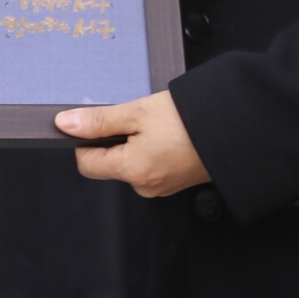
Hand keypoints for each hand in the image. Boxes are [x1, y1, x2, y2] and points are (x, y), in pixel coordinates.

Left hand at [55, 90, 210, 198]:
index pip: (87, 162)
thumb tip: (65, 124)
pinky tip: (168, 132)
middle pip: (109, 162)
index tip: (97, 120)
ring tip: (157, 123)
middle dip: (116, 138)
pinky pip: (151, 163)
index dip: (85, 139)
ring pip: (131, 162)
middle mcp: (144, 185)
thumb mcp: (137, 111)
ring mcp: (161, 186)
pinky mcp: (175, 180)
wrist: (233, 128)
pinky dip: (153, 147)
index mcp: (131, 171)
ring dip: (136, 141)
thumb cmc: (190, 120)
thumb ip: (98, 121)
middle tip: (136, 116)